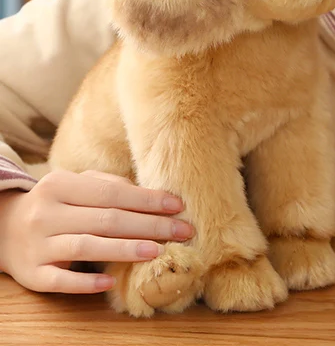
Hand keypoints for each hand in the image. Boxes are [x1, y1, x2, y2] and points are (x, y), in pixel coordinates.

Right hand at [0, 170, 193, 294]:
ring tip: (157, 251)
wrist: (2, 229)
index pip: (112, 193)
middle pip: (105, 219)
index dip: (147, 200)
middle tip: (182, 231)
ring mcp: (37, 245)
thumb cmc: (55, 203)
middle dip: (149, 225)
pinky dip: (85, 283)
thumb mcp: (75, 185)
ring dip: (125, 250)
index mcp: (59, 185)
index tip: (178, 206)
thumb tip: (152, 196)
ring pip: (86, 247)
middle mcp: (46, 214)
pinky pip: (60, 281)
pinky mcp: (31, 275)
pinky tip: (110, 283)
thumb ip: (108, 186)